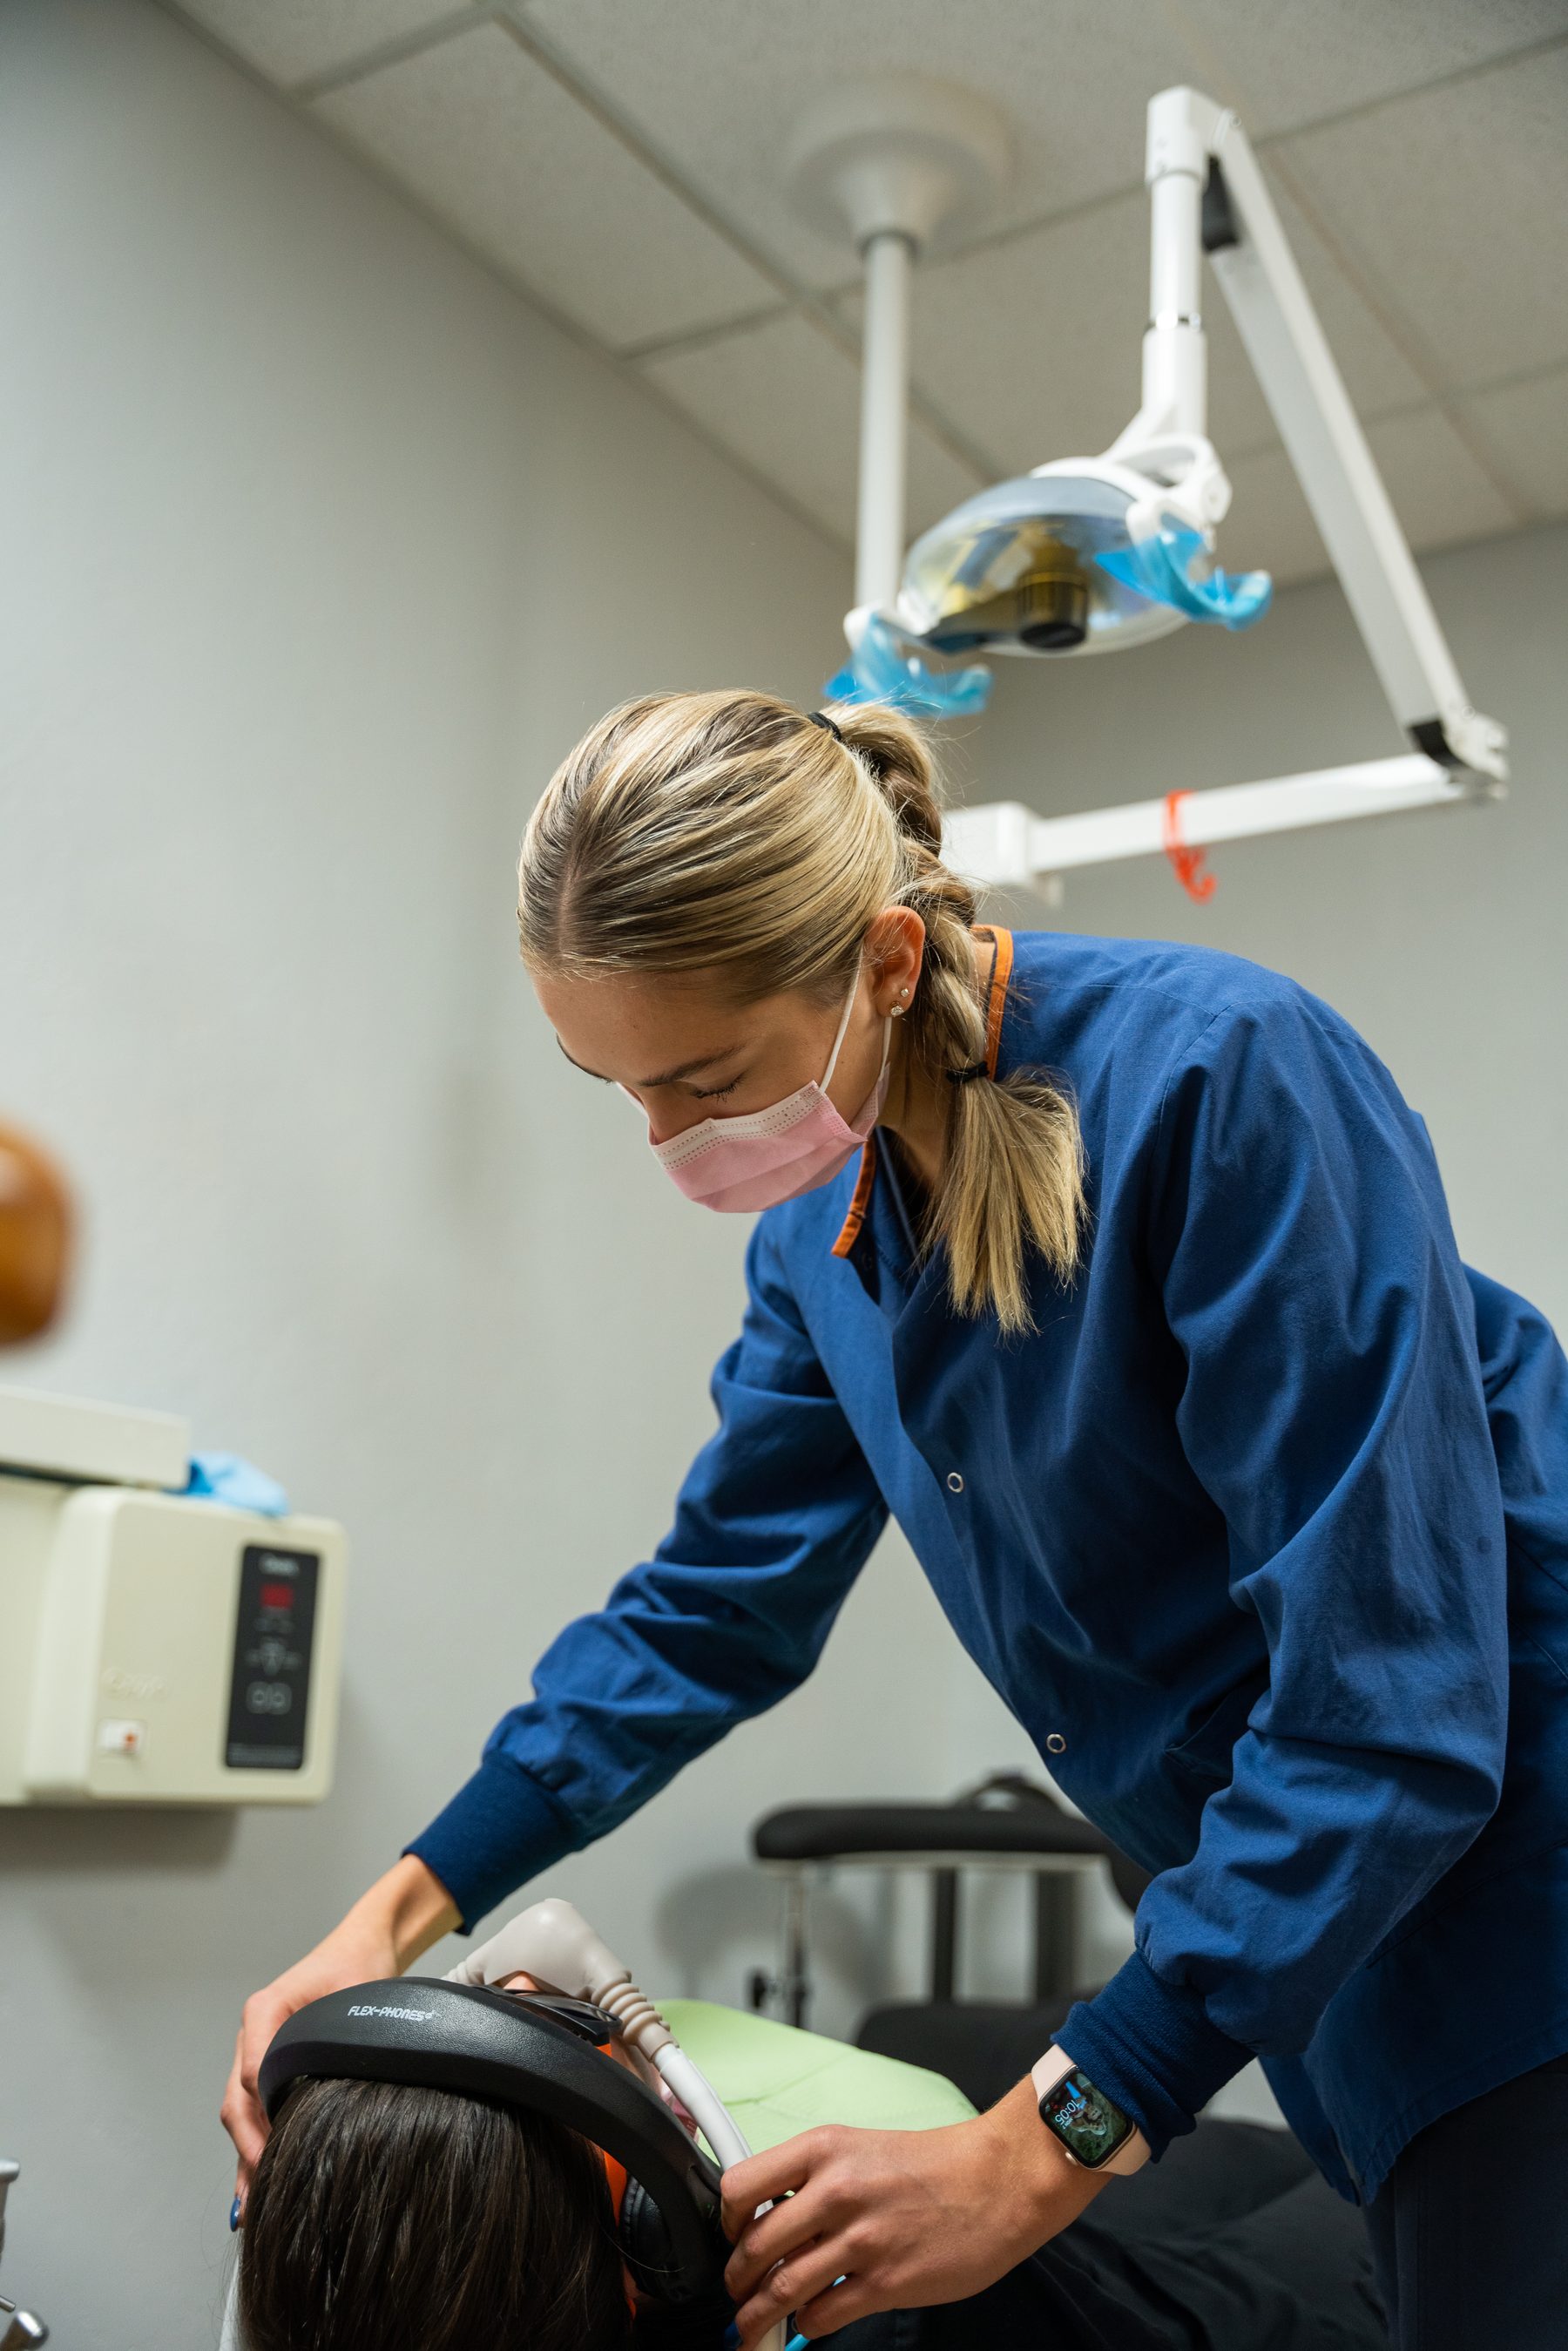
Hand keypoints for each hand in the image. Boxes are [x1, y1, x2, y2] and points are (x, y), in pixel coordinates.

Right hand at [220, 1856, 457, 2205]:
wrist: (363, 1947)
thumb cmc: (360, 1966)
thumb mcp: (352, 1992)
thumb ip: (334, 2035)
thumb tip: (324, 2090)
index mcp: (264, 2011)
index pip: (252, 2071)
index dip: (262, 2113)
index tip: (275, 2149)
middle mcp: (253, 2035)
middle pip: (237, 2100)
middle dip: (248, 2149)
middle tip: (262, 2192)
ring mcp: (256, 2053)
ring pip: (240, 2113)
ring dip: (245, 2157)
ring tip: (250, 2208)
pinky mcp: (270, 2069)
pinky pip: (254, 2112)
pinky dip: (253, 2148)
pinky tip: (253, 2188)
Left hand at [721, 2076, 1108, 2343]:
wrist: (997, 2181)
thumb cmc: (933, 2165)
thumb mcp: (862, 2149)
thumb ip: (816, 2179)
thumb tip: (775, 2220)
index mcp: (824, 2149)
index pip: (741, 2186)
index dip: (726, 2221)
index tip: (731, 2237)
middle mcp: (835, 2191)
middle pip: (753, 2247)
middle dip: (737, 2280)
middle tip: (737, 2293)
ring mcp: (860, 2240)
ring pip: (781, 2289)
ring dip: (757, 2317)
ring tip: (750, 2328)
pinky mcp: (885, 2282)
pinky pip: (822, 2315)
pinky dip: (806, 2326)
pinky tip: (809, 2323)